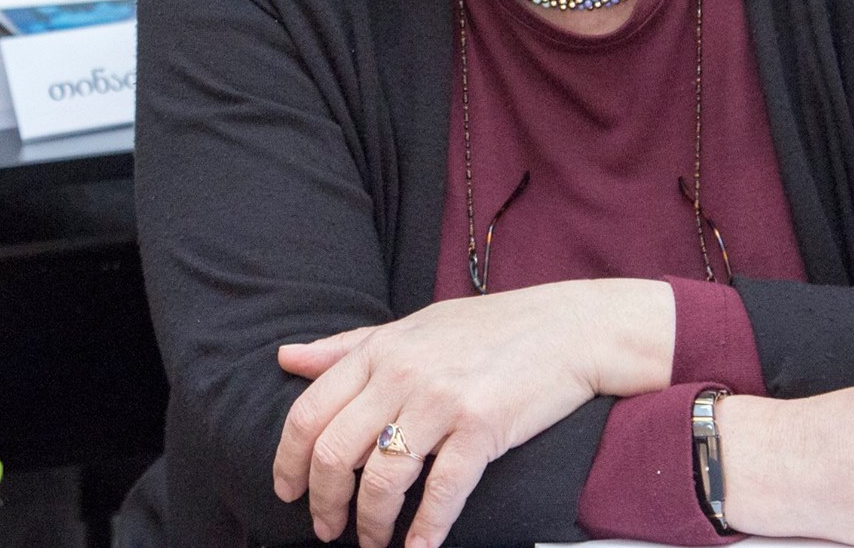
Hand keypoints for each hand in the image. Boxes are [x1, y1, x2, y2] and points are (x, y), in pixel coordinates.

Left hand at [273, 278, 670, 547]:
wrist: (567, 328)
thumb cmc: (488, 329)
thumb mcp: (411, 327)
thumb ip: (348, 346)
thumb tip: (286, 357)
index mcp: (380, 350)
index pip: (310, 411)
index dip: (290, 461)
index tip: (288, 491)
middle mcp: (404, 372)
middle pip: (337, 452)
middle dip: (325, 502)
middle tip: (327, 528)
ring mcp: (443, 400)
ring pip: (383, 479)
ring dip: (371, 525)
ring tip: (373, 542)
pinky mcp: (482, 427)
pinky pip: (442, 492)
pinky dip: (425, 531)